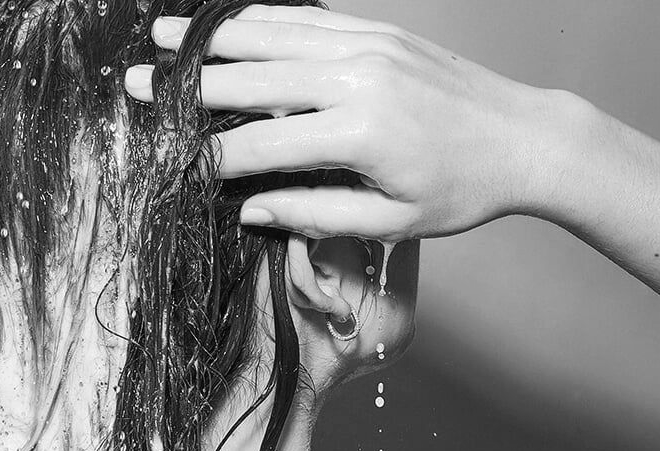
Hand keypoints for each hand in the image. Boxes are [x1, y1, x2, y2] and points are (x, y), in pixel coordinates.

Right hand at [124, 5, 570, 240]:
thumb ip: (313, 212)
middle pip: (251, 79)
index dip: (209, 156)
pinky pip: (306, 17)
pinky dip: (261, 17)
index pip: (260, 144)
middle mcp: (356, 79)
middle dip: (187, 86)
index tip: (170, 162)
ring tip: (163, 36)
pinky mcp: (376, 31)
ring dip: (212, 38)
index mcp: (358, 135)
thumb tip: (248, 208)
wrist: (524, 138)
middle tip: (135, 84)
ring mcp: (366, 46)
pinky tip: (227, 20)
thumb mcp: (389, 222)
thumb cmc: (460, 191)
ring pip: (272, 35)